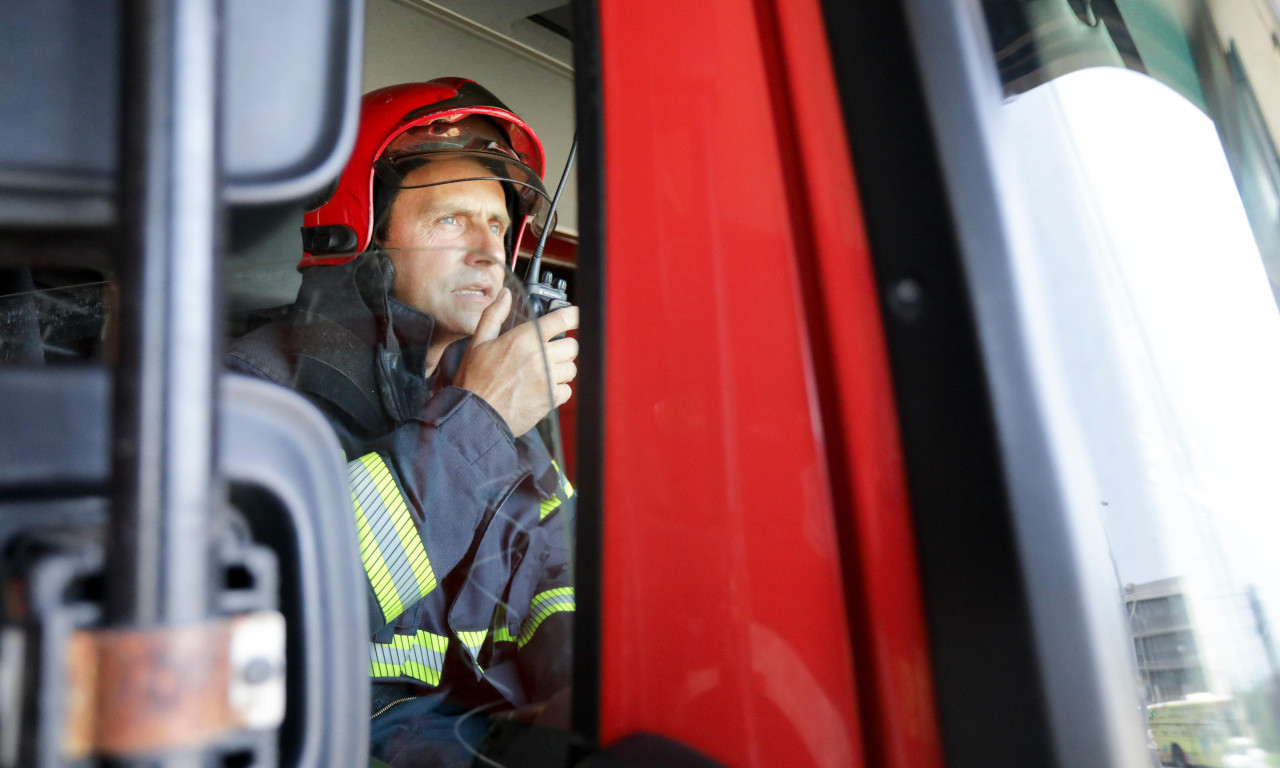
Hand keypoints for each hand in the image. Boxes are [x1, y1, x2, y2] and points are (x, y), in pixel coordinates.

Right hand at [453, 288, 579, 436]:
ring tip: (544, 373)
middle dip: (564, 348)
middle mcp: (539, 356)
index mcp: (523, 339)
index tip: (575, 315)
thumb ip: (494, 315)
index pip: (560, 320)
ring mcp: (547, 378)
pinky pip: (568, 390)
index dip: (572, 315)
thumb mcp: (478, 342)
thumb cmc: (475, 381)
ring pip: (572, 368)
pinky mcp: (550, 398)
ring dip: (562, 369)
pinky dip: (559, 390)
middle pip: (572, 345)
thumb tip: (504, 295)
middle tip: (551, 353)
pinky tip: (543, 390)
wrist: (476, 415)